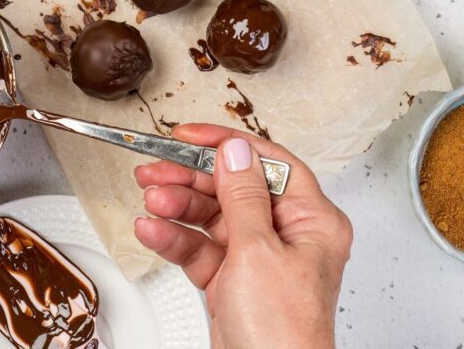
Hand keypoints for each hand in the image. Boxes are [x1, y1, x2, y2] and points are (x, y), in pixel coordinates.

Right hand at [134, 124, 351, 348]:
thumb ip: (242, 196)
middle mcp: (288, 236)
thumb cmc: (284, 334)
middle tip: (155, 167)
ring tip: (151, 199)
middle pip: (233, 188)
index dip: (227, 144)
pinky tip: (151, 230)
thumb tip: (235, 151)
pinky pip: (199, 248)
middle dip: (191, 177)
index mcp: (312, 221)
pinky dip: (175, 239)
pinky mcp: (233, 282)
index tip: (190, 134)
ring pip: (211, 217)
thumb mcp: (258, 252)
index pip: (268, 163)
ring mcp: (259, 259)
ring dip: (177, 207)